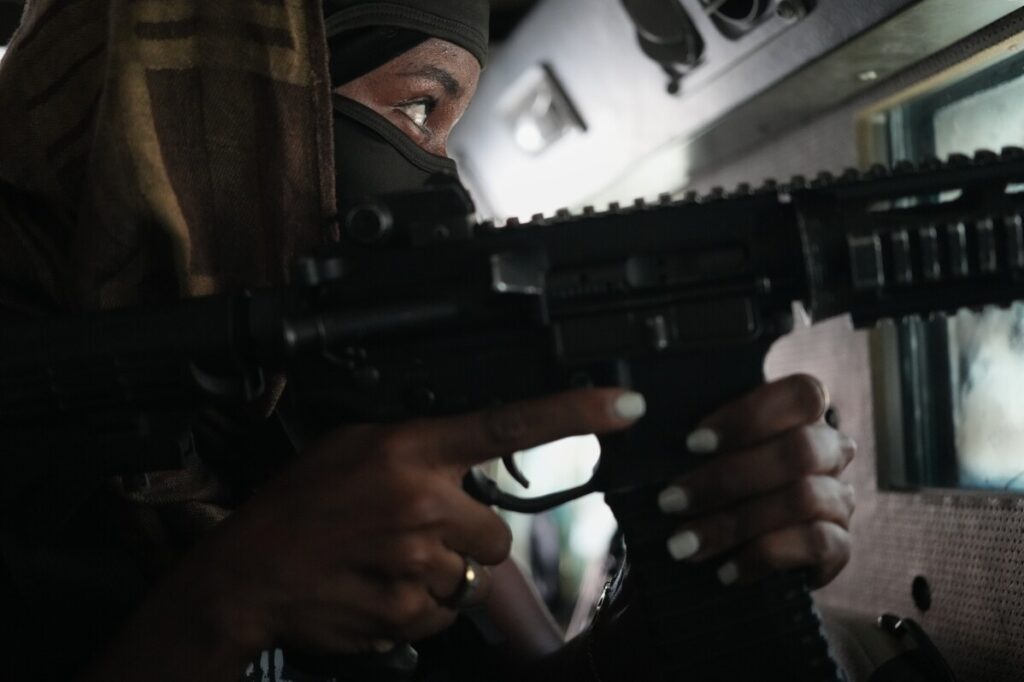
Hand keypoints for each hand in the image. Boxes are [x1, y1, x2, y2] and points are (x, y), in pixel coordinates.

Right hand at [186, 388, 645, 657]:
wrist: (247, 573)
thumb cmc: (297, 505)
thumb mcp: (353, 445)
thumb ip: (419, 447)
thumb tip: (469, 462)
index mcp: (409, 450)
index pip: (506, 424)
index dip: (571, 413)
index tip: (622, 404)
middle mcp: (421, 502)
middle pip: (497, 531)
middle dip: (466, 536)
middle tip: (414, 531)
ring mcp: (416, 561)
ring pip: (471, 575)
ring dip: (440, 572)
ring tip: (386, 560)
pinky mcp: (407, 611)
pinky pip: (446, 613)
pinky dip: (421, 605)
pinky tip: (380, 586)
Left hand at [658, 374, 855, 587]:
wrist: (746, 555)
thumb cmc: (717, 491)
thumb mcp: (703, 456)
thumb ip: (689, 436)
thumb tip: (630, 414)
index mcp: (801, 417)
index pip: (802, 394)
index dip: (750, 415)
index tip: (692, 443)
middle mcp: (830, 451)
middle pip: (800, 450)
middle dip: (727, 478)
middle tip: (670, 501)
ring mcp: (839, 498)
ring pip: (803, 497)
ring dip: (734, 522)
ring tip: (682, 544)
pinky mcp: (840, 547)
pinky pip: (814, 544)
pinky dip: (763, 556)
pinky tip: (725, 570)